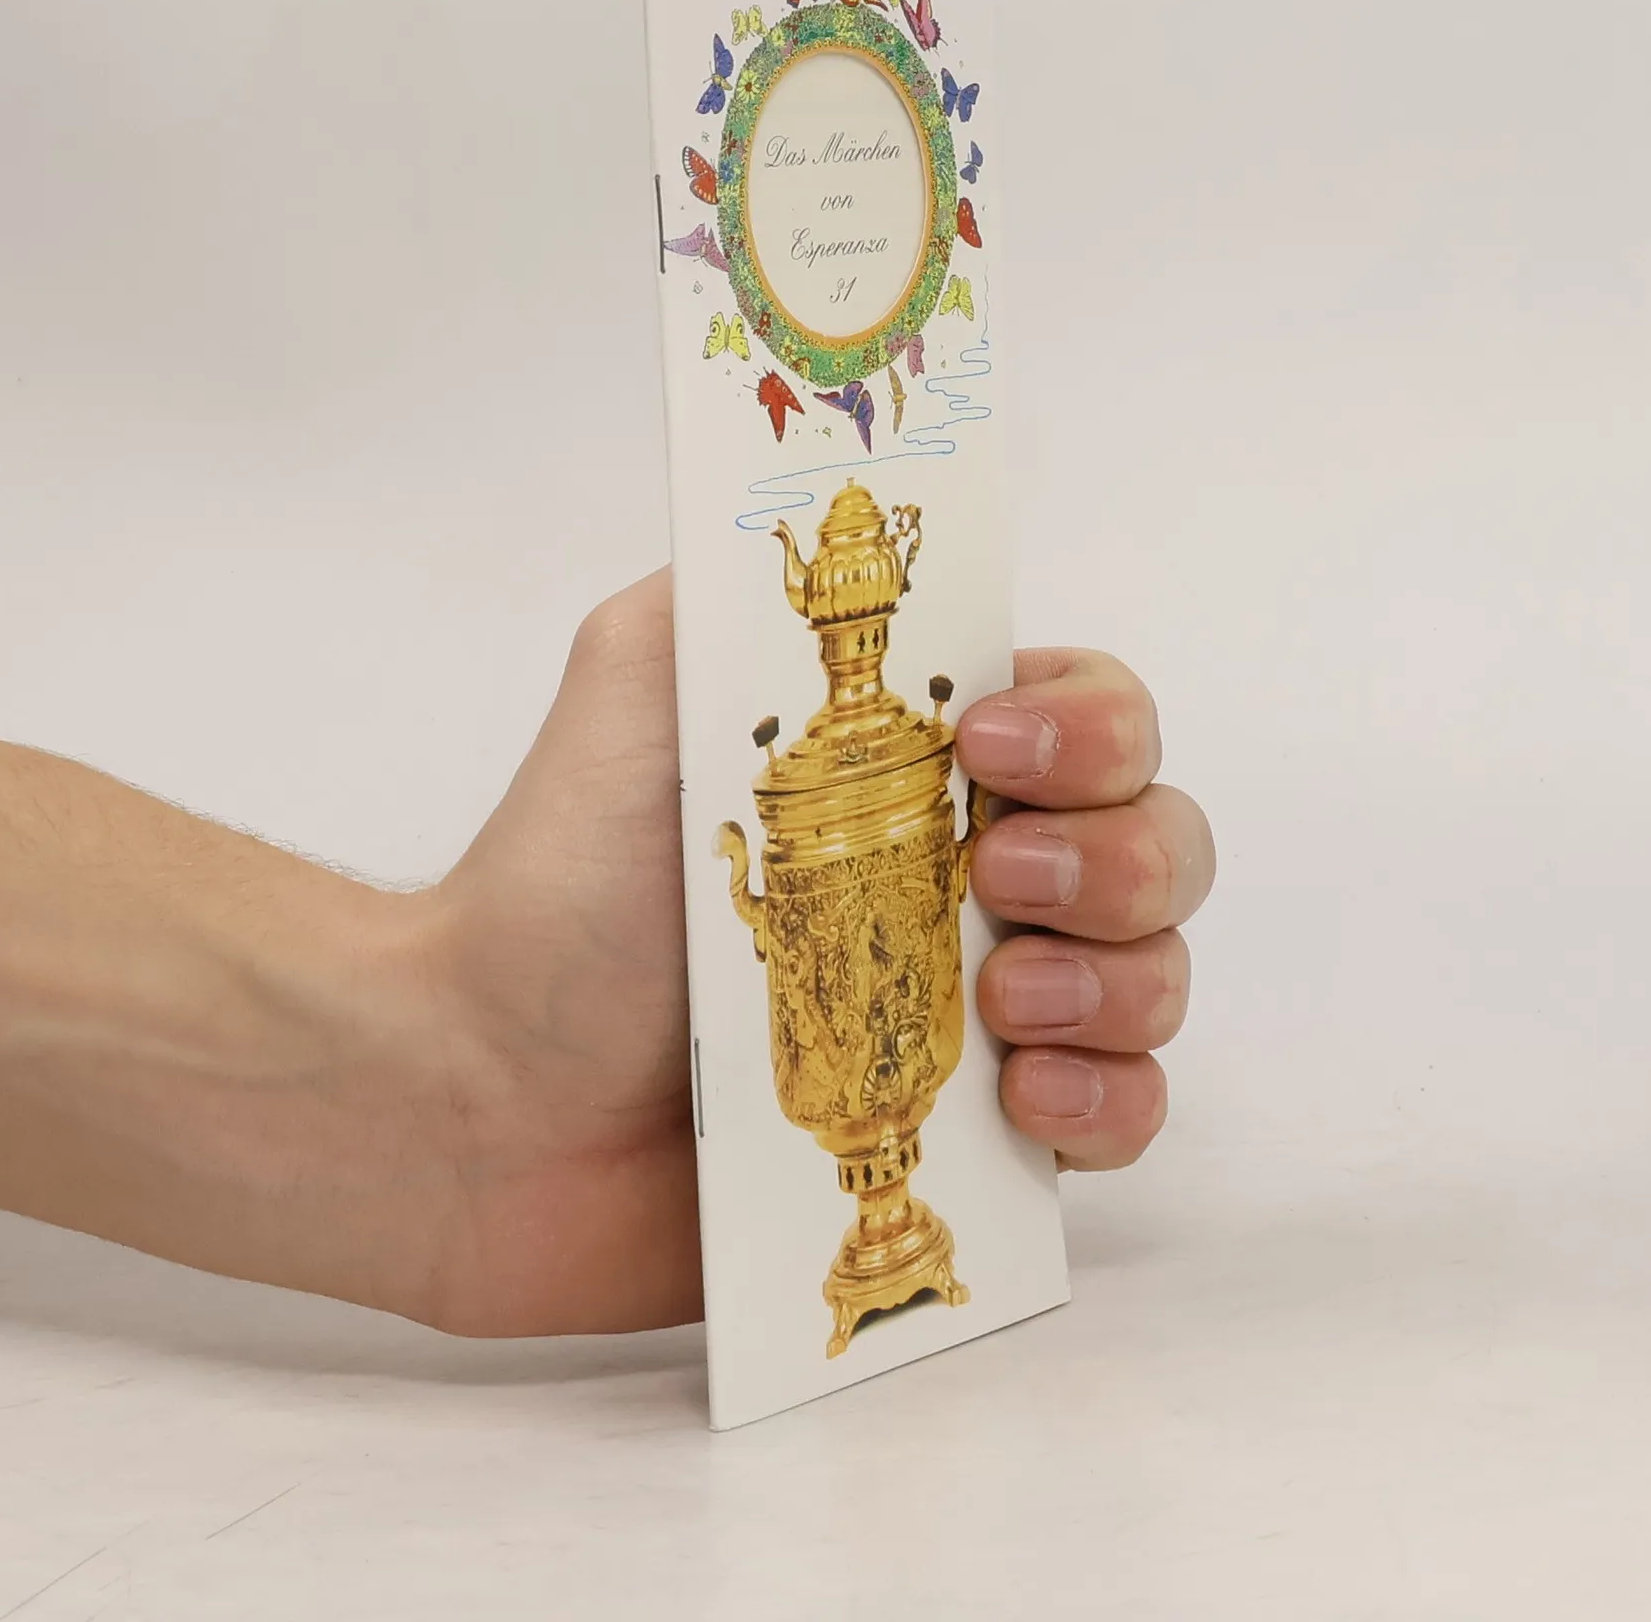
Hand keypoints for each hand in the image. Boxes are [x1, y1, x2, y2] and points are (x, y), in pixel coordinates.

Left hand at [415, 572, 1214, 1336]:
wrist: (492, 1103)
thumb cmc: (562, 892)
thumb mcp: (641, 678)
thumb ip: (747, 586)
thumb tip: (849, 511)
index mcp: (918, 768)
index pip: (1095, 713)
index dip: (1094, 724)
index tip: (993, 744)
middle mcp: (972, 880)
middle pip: (1158, 839)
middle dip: (1118, 854)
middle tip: (997, 878)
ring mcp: (982, 1014)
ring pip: (1156, 974)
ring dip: (1118, 979)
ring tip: (1000, 1003)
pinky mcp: (974, 1140)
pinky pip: (1125, 1116)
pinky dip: (1109, 1101)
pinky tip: (1023, 1097)